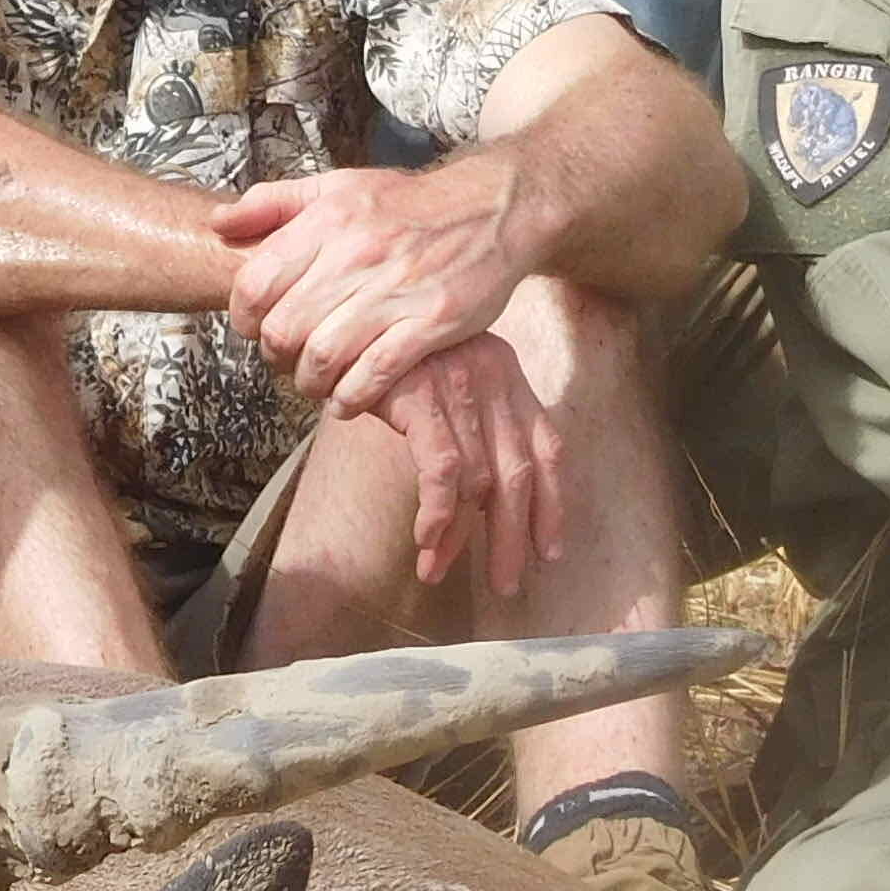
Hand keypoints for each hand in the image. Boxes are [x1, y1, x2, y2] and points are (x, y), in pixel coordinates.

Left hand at [215, 155, 530, 412]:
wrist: (495, 206)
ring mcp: (397, 290)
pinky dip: (352, 397)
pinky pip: (375, 373)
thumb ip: (275, 202)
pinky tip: (348, 400)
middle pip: (284, 329)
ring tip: (316, 384)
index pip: (255, 284)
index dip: (244, 318)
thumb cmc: (408, 203)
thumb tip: (218, 222)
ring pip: (324, 357)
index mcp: (329, 221)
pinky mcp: (433, 321)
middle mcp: (357, 254)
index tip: (256, 329)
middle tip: (287, 363)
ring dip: (310, 384)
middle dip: (275, 358)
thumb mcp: (339, 185)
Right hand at [373, 329, 563, 597]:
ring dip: (460, 538)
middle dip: (513, 536)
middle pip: (519, 474)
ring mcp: (459, 385)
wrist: (337, 306)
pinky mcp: (423, 396)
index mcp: (505, 372)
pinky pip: (442, 472)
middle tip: (505, 584)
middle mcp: (493, 377)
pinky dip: (438, 514)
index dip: (552, 503)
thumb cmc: (380, 346)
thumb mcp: (438, 373)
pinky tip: (425, 541)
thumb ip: (465, 416)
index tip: (549, 550)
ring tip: (436, 572)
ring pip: (480, 482)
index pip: (547, 446)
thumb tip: (475, 486)